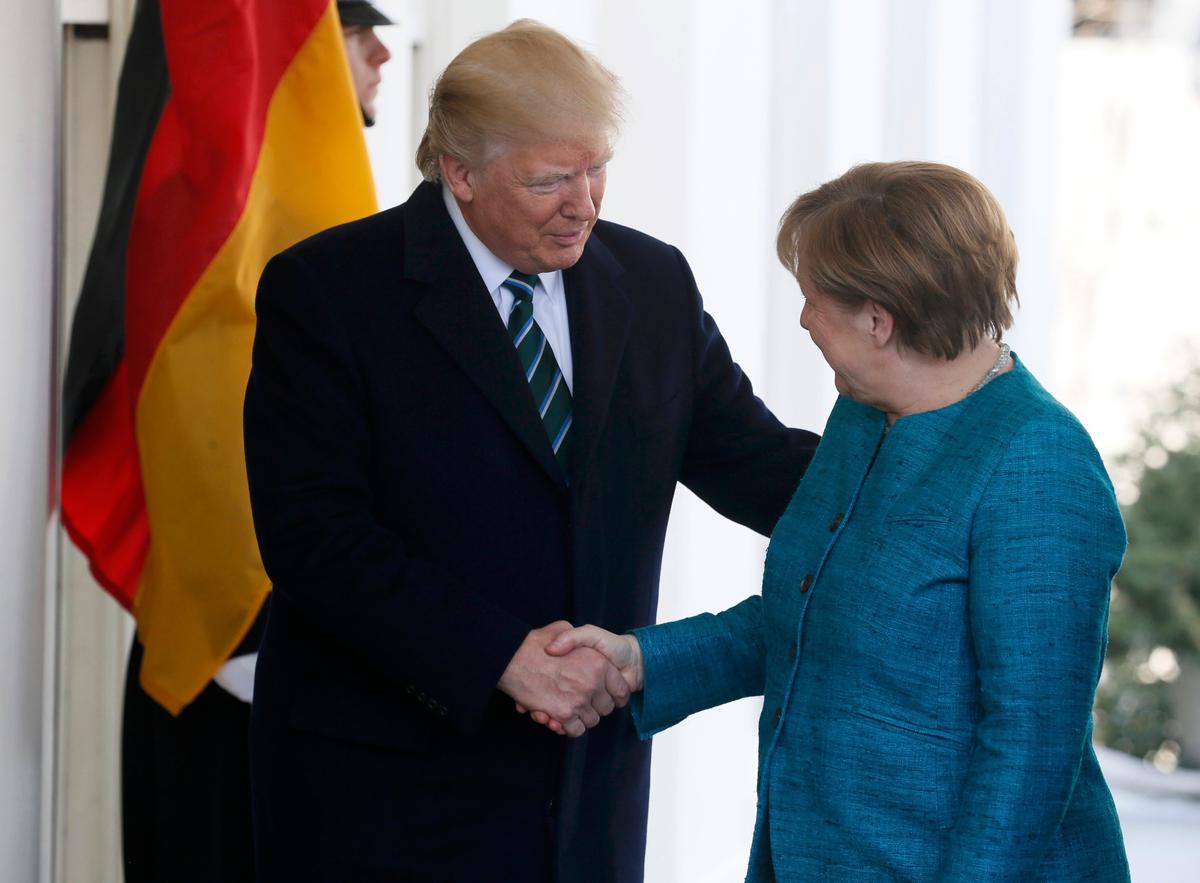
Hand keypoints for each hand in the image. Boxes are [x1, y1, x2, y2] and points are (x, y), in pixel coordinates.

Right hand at [498, 621, 629, 737]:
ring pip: (592, 720)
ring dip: (582, 718)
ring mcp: (579, 700)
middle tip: (583, 701)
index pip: (621, 688)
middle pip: (606, 707)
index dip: (614, 695)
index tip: (606, 696)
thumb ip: (577, 637)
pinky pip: (576, 730)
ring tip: (571, 709)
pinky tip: (561, 719)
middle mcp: (592, 682)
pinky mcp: (563, 714)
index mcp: (598, 662)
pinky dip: (569, 728)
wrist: (513, 657)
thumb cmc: (536, 643)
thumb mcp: (563, 629)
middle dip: (596, 707)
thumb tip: (584, 646)